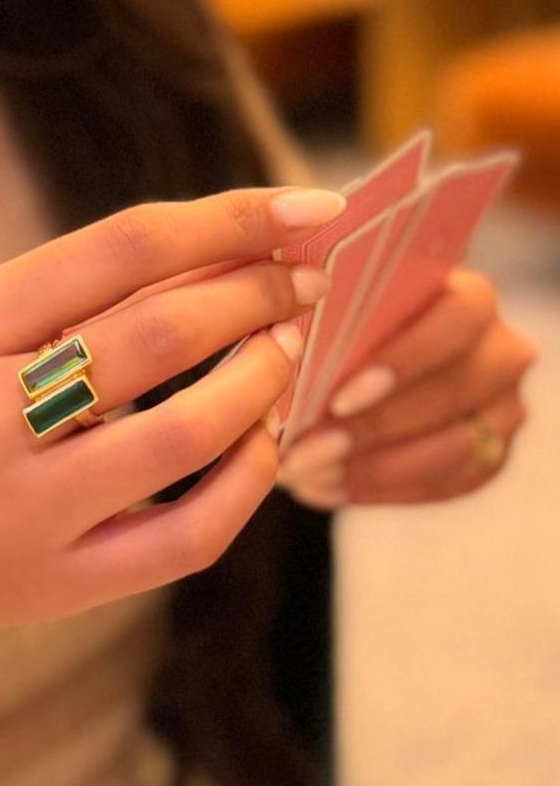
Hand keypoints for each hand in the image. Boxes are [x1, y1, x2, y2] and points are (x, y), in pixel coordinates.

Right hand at [0, 187, 345, 635]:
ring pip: (184, 436)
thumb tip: (240, 247)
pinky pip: (190, 533)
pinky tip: (262, 441)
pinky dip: (249, 478)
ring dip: (262, 382)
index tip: (308, 210)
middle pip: (159, 336)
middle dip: (256, 298)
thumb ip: (97, 293)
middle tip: (303, 287)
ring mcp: (21, 512)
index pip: (122, 249)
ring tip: (287, 352)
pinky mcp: (64, 580)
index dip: (230, 220)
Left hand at [279, 266, 536, 507]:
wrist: (354, 371)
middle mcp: (500, 349)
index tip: (338, 399)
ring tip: (306, 474)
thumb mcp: (331, 316)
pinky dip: (379, 489)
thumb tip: (283, 348)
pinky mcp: (490, 455)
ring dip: (371, 467)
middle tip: (305, 451)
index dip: (403, 360)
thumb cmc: (339, 334)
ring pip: (454, 448)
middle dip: (372, 428)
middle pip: (454, 391)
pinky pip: (445, 484)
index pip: (458, 318)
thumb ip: (327, 322)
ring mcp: (503, 407)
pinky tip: (325, 488)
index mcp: (467, 296)